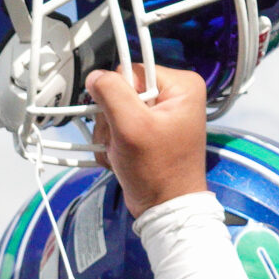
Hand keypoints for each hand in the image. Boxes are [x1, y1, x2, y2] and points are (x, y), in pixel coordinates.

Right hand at [87, 64, 209, 215]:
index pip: (132, 70)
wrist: (165, 208)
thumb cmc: (159, 173)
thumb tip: (96, 76)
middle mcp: (174, 95)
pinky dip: (114, 141)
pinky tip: (122, 155)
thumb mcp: (131, 127)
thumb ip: (111, 93)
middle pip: (122, 89)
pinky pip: (119, 124)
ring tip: (122, 151)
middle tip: (121, 140)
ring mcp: (161, 113)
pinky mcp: (149, 128)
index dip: (118, 94)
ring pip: (116, 108)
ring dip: (110, 132)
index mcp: (182, 86)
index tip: (122, 119)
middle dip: (112, 118)